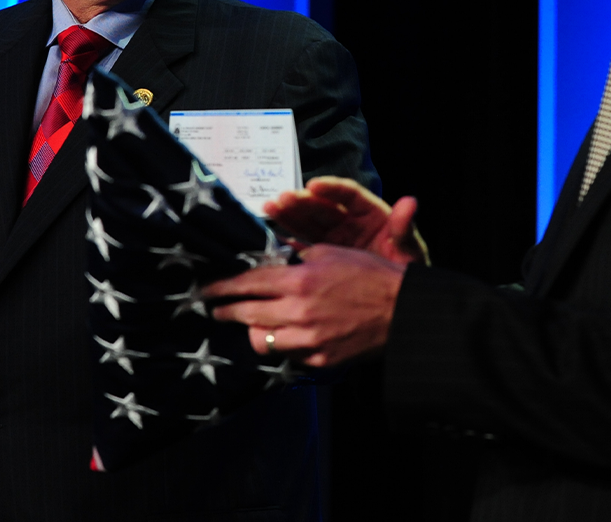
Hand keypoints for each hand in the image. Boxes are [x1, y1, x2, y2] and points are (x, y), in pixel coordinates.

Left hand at [203, 244, 405, 366]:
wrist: (402, 310)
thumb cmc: (370, 274)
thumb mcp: (332, 252)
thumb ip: (298, 257)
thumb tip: (272, 258)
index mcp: (301, 280)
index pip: (250, 283)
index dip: (225, 286)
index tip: (208, 288)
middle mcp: (299, 311)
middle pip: (247, 314)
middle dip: (226, 310)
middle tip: (216, 308)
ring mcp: (309, 339)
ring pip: (261, 341)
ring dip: (251, 331)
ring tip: (249, 324)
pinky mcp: (320, 359)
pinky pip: (289, 354)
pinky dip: (283, 344)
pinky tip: (285, 336)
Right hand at [264, 176, 427, 264]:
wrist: (400, 298)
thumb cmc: (407, 268)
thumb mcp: (409, 249)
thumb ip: (404, 227)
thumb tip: (409, 203)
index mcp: (370, 214)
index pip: (349, 194)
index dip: (331, 188)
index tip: (314, 186)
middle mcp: (349, 222)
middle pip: (323, 207)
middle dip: (303, 202)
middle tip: (283, 199)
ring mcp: (335, 239)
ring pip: (309, 223)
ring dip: (290, 215)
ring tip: (270, 208)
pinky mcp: (325, 256)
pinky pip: (304, 246)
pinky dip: (290, 243)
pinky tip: (272, 240)